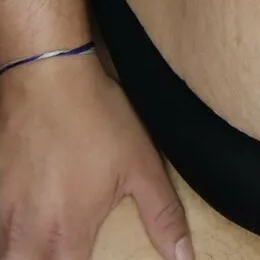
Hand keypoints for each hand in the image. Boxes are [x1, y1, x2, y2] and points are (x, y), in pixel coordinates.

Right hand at [0, 57, 192, 259]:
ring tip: (44, 245)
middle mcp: (28, 233)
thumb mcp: (142, 164)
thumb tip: (184, 257)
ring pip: (6, 254)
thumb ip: (162, 215)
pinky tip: (20, 225)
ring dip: (22, 254)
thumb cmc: (97, 119)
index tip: (85, 257)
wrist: (48, 77)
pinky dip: (6, 231)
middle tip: (66, 249)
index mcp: (68, 234)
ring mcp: (2, 212)